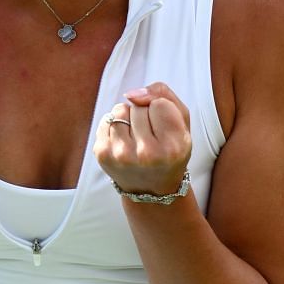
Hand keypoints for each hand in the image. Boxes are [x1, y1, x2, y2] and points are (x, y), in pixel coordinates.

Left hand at [96, 82, 192, 196]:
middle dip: (145, 114)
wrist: (151, 188)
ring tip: (137, 138)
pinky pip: (106, 120)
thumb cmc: (169, 149)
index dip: (162, 111)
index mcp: (173, 148)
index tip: (165, 130)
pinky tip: (124, 142)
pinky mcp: (103, 154)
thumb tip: (132, 94)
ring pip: (120, 109)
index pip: (159, 104)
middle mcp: (147, 154)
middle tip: (151, 137)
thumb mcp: (181, 121)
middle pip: (139, 106)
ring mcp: (122, 155)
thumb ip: (163, 95)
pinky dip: (114, 126)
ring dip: (128, 118)